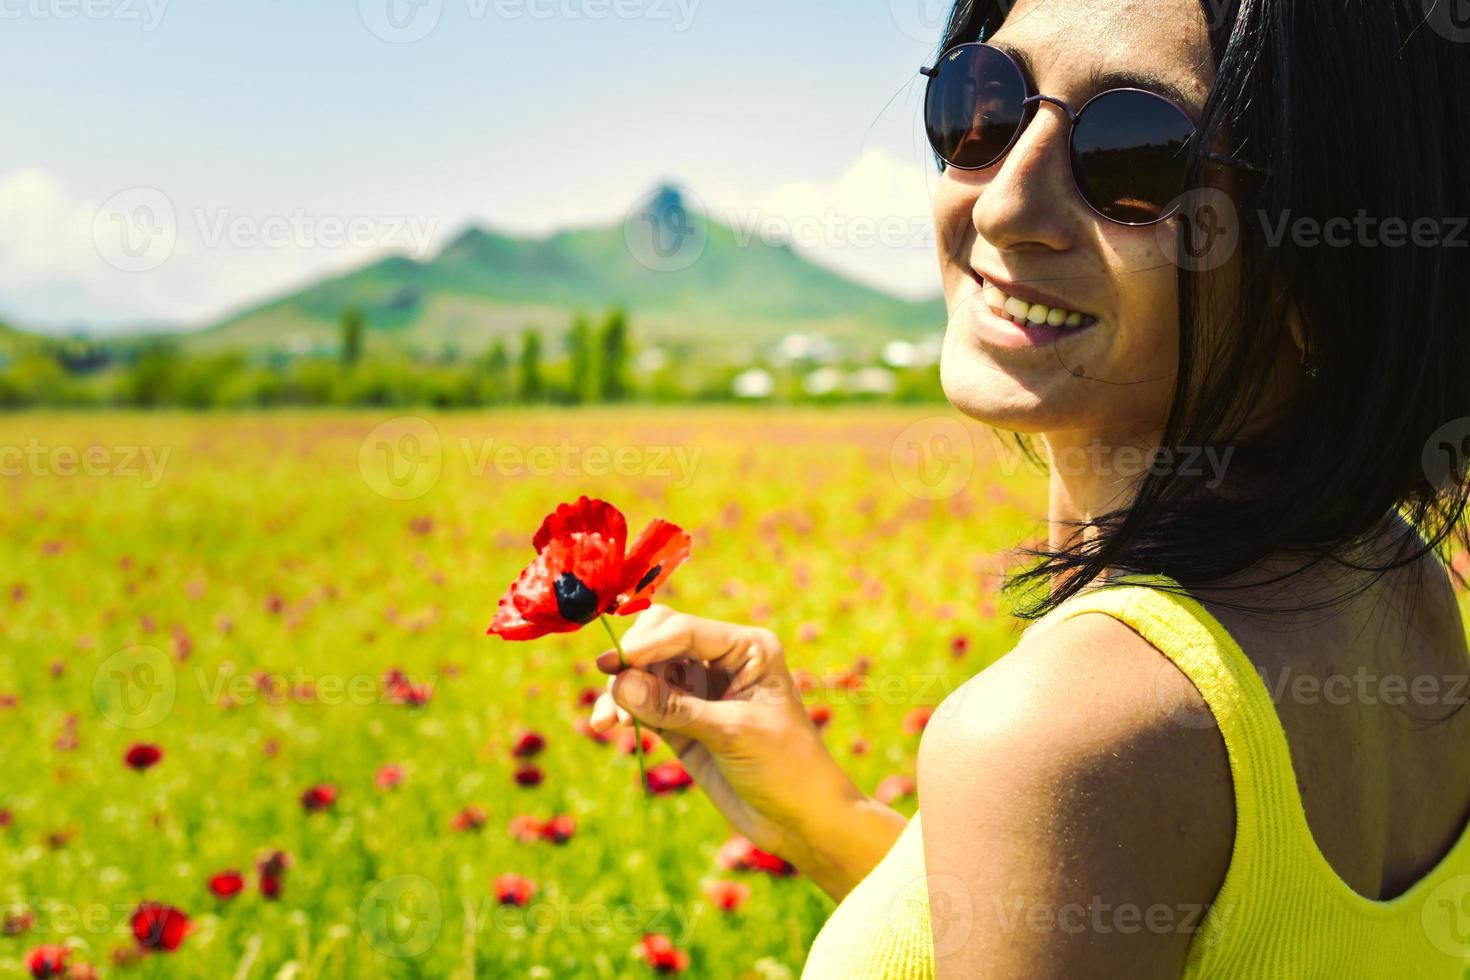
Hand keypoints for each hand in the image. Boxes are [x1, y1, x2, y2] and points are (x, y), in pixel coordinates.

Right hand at [589, 606, 905, 897]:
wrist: (803, 820)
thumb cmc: (786, 767)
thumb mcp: (732, 732)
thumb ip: (675, 707)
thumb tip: (619, 683)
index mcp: (747, 648)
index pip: (686, 630)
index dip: (646, 643)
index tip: (613, 663)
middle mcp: (722, 661)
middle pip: (660, 640)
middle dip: (631, 661)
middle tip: (610, 687)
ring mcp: (700, 691)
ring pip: (645, 673)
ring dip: (620, 690)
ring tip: (604, 722)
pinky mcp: (683, 722)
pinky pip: (644, 704)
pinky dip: (623, 710)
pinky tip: (607, 724)